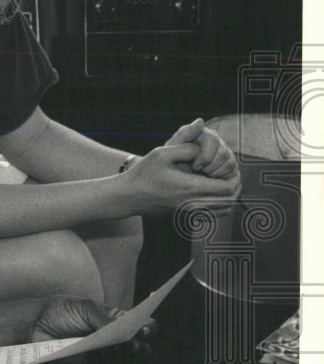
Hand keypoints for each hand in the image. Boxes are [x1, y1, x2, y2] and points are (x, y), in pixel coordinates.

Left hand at [31, 297, 156, 363]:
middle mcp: (115, 342)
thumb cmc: (60, 312)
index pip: (145, 328)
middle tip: (132, 343)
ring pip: (120, 362)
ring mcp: (103, 357)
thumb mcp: (85, 308)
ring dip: (115, 354)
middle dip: (137, 347)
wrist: (34, 324)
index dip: (148, 329)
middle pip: (139, 351)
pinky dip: (95, 361)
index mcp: (118, 323)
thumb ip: (107, 318)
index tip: (144, 328)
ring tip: (107, 344)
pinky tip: (86, 352)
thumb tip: (127, 330)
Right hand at [122, 142, 240, 212]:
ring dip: (230, 196)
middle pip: (230, 200)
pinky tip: (213, 192)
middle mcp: (193, 203)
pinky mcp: (186, 216)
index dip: (233, 176)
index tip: (228, 166)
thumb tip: (204, 146)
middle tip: (230, 172)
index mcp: (189, 188)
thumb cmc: (143, 174)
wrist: (128, 196)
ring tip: (224, 181)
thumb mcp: (161, 153)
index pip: (227, 188)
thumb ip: (186, 147)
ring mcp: (190, 212)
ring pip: (224, 209)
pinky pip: (213, 214)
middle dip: (235, 185)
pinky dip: (221, 204)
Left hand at [165, 118, 240, 179]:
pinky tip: (210, 176)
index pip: (213, 140)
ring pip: (230, 162)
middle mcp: (216, 140)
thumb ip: (186, 133)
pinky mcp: (229, 162)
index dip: (205, 157)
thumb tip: (200, 121)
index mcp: (203, 133)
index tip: (195, 166)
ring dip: (214, 171)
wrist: (177, 173)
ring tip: (202, 173)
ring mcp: (224, 150)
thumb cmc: (172, 158)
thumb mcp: (174, 146)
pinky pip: (233, 170)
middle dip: (209, 166)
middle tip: (197, 171)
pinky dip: (221, 176)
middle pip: (223, 153)